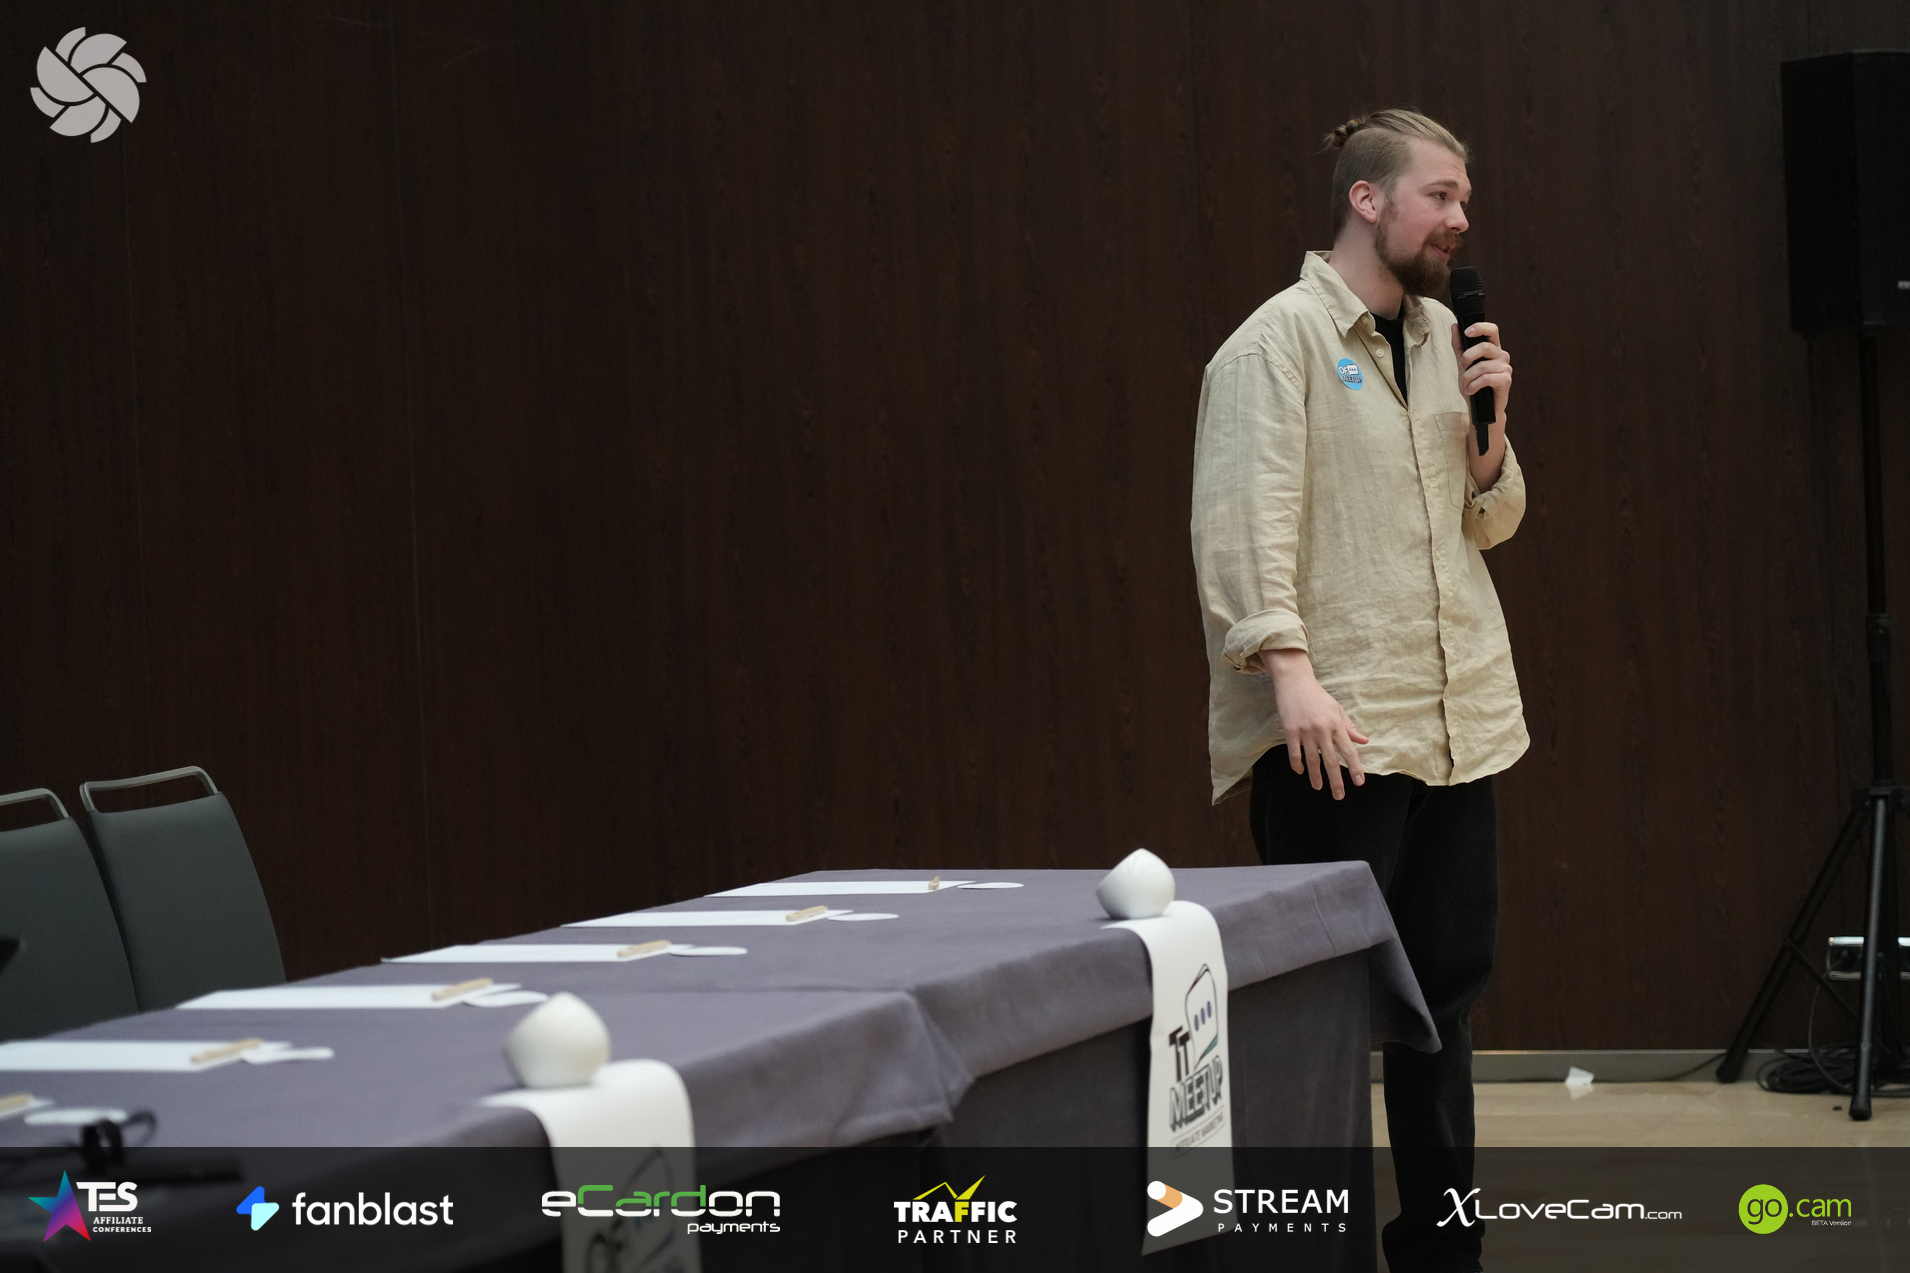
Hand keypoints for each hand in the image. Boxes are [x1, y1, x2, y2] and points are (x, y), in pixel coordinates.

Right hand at [1260, 649, 1367, 798]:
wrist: (1295, 682)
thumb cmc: (1318, 696)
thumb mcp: (1337, 709)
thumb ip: (1349, 727)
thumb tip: (1364, 741)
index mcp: (1337, 725)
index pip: (1349, 751)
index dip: (1355, 768)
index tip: (1359, 782)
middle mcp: (1323, 730)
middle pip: (1331, 760)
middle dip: (1336, 780)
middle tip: (1339, 796)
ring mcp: (1306, 731)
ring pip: (1312, 760)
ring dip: (1315, 776)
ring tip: (1318, 787)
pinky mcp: (1290, 731)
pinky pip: (1294, 753)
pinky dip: (1297, 764)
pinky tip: (1300, 772)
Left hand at [1452, 321, 1511, 487]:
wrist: (1481, 410)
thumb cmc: (1474, 386)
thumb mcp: (1462, 366)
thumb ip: (1459, 346)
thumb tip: (1455, 326)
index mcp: (1493, 349)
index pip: (1492, 330)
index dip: (1480, 327)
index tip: (1467, 331)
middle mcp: (1502, 356)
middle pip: (1485, 347)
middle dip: (1467, 357)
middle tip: (1462, 369)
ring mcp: (1506, 368)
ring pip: (1482, 366)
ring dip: (1468, 378)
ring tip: (1466, 386)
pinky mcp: (1506, 381)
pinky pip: (1486, 378)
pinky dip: (1474, 385)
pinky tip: (1471, 391)